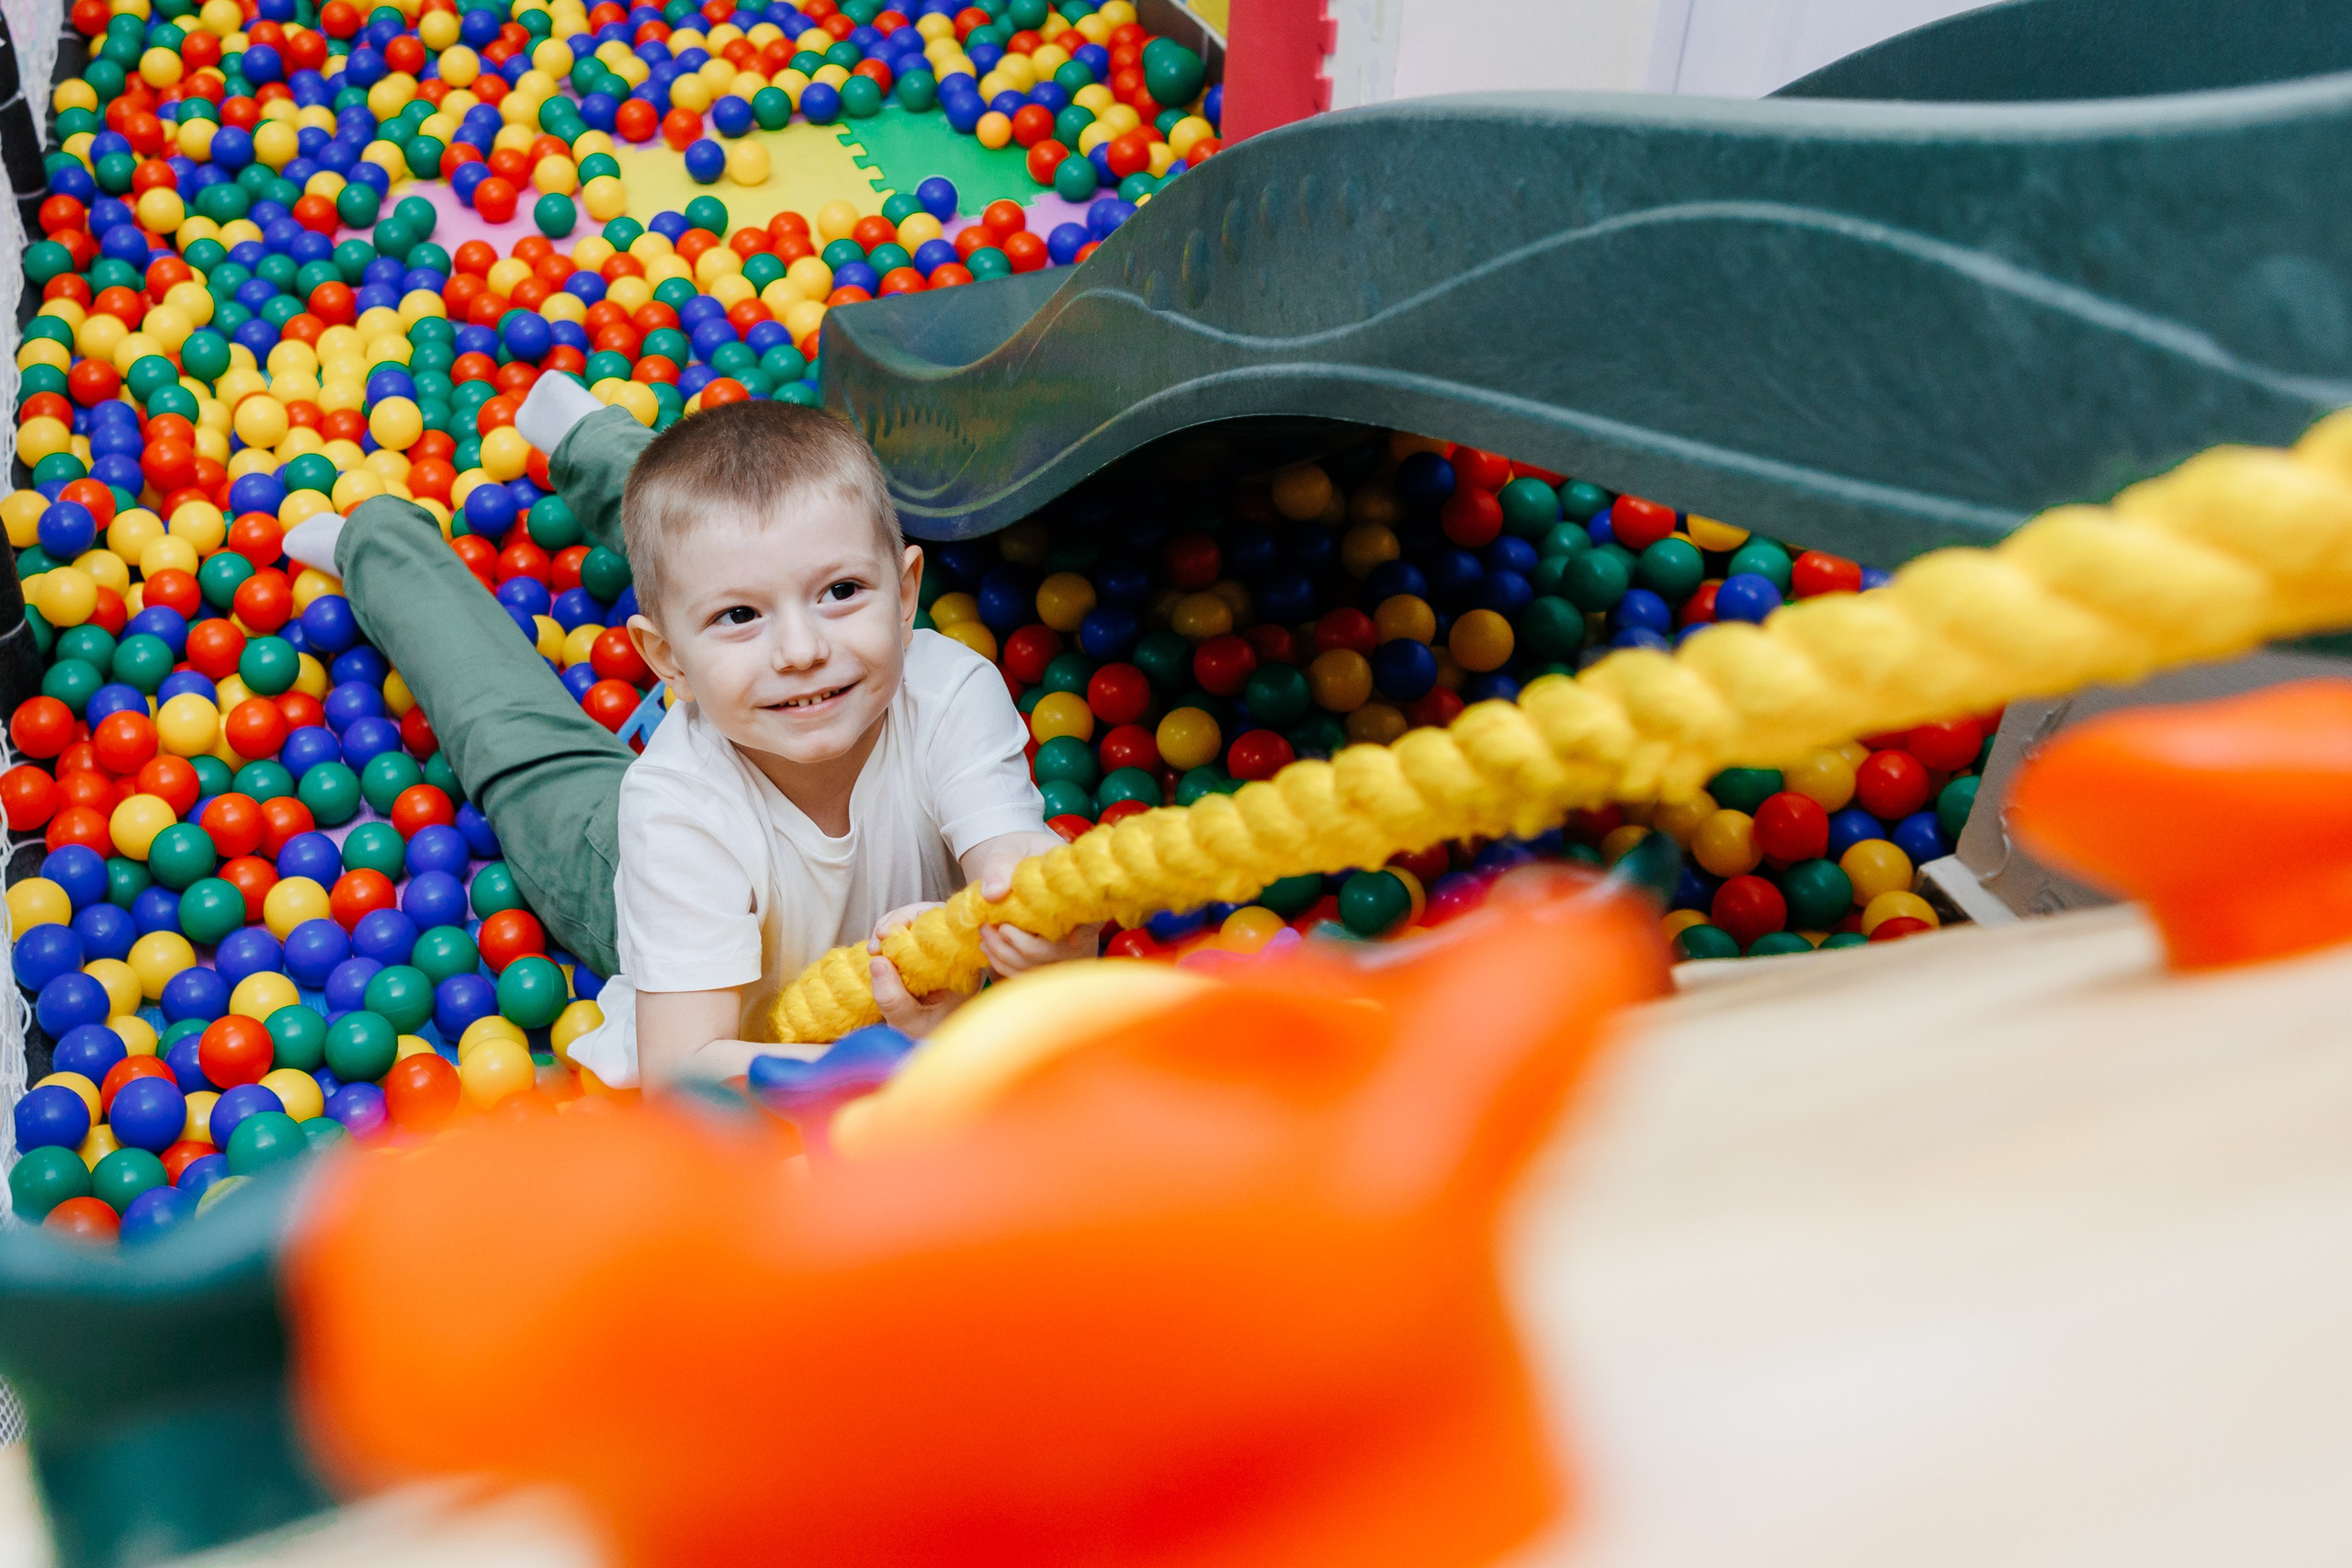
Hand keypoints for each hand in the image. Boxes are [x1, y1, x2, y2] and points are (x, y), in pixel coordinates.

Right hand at [868, 904, 962, 1033]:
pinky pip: (907, 934)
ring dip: (891, 927)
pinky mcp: (922, 954)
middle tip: (878, 938)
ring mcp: (937, 953)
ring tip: (873, 949)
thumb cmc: (927, 1037)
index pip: (952, 927)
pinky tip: (875, 952)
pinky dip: (889, 937)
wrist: (928, 1047)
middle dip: (902, 920)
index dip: (923, 920)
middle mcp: (954, 955)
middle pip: (934, 916)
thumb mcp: (909, 1024)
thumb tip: (877, 962)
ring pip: (918, 921)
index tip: (894, 932)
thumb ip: (894, 1000)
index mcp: (964, 969)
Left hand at [964, 836, 1101, 976]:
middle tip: (989, 925)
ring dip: (1002, 954)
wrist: (1016, 861)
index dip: (1086, 932)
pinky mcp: (1044, 962)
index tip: (1073, 937)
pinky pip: (1023, 974)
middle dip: (1015, 944)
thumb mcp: (1010, 848)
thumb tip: (992, 894)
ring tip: (984, 932)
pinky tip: (989, 945)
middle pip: (1054, 953)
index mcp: (1077, 896)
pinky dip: (1001, 964)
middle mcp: (1077, 929)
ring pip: (1035, 967)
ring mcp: (1062, 951)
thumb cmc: (1019, 852)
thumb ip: (1000, 866)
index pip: (1093, 920)